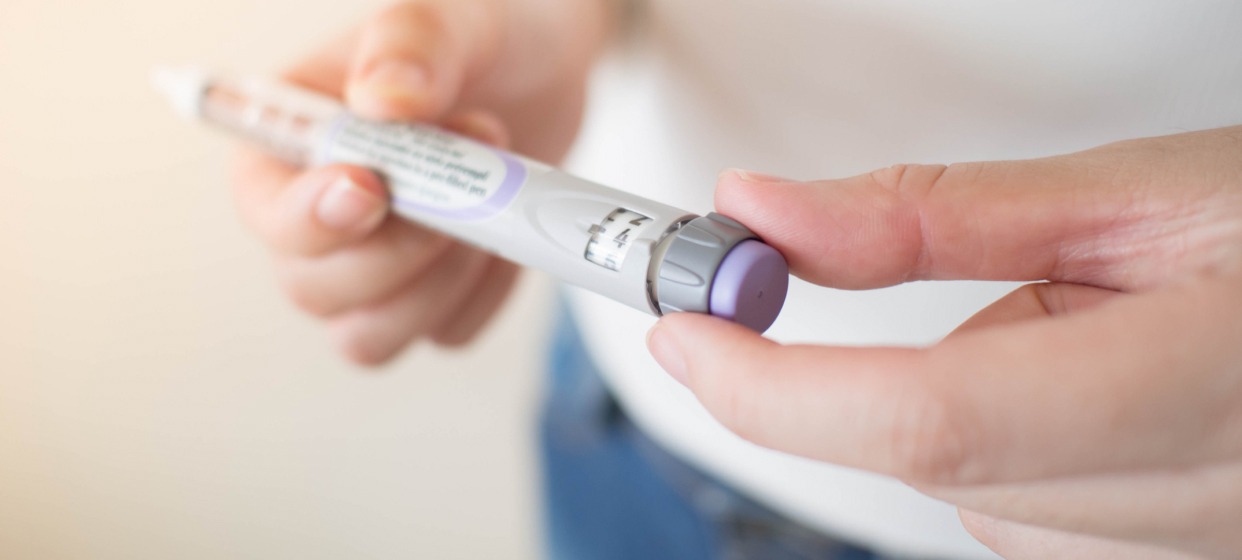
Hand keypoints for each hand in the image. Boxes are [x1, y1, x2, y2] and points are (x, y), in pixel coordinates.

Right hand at [231, 0, 610, 363]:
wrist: (546, 70)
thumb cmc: (481, 37)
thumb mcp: (452, 18)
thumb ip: (411, 43)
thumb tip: (381, 100)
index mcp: (288, 146)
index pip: (264, 211)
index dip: (309, 219)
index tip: (374, 191)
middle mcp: (316, 220)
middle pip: (313, 290)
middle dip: (400, 251)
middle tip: (473, 175)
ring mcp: (372, 270)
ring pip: (370, 336)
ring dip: (440, 284)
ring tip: (492, 205)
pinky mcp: (432, 297)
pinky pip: (447, 333)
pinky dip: (485, 294)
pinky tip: (504, 233)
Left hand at [646, 127, 1241, 558]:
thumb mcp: (1133, 189)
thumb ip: (931, 217)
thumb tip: (765, 216)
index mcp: (1205, 380)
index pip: (934, 422)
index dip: (780, 389)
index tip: (691, 335)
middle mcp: (1207, 498)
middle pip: (942, 470)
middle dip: (862, 379)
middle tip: (841, 282)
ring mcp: (1197, 546)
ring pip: (979, 506)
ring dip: (957, 410)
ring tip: (1068, 322)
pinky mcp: (1179, 556)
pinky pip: (1035, 525)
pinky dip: (1006, 448)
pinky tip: (1081, 385)